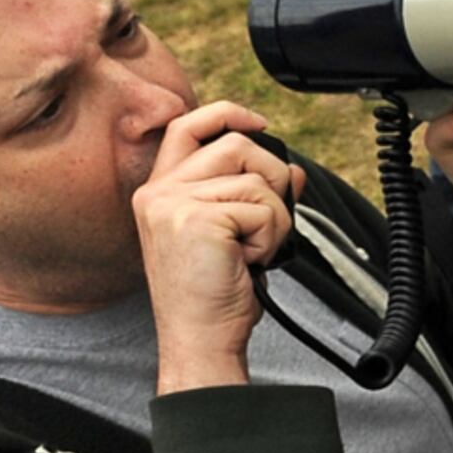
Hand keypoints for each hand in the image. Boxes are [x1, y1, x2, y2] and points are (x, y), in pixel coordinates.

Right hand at [134, 101, 302, 392]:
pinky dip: (272, 236)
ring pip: (257, 176)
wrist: (200, 338)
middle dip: (272, 177)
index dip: (227, 114)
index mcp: (160, 192)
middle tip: (266, 222)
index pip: (187, 126)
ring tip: (252, 249)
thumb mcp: (235, 234)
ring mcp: (173, 204)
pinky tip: (249, 260)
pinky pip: (264, 207)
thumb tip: (294, 169)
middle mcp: (158, 193)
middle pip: (237, 144)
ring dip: (274, 216)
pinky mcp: (196, 220)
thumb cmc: (214, 293)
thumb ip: (257, 195)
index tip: (260, 124)